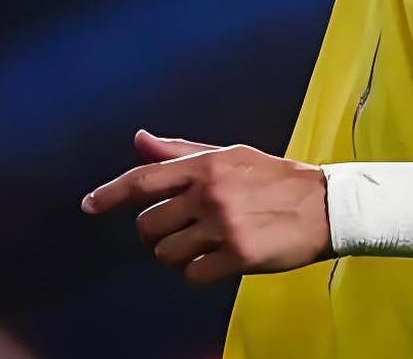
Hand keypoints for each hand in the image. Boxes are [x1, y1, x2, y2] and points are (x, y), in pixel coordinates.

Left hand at [81, 130, 329, 284]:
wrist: (324, 204)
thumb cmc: (272, 178)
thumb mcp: (229, 155)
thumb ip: (181, 152)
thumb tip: (139, 138)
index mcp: (207, 165)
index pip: (145, 179)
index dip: (110, 193)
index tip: (88, 205)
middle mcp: (211, 192)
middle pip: (148, 225)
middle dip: (156, 234)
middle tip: (180, 230)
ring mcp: (224, 225)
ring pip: (166, 253)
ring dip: (178, 254)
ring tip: (204, 243)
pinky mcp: (238, 255)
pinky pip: (192, 274)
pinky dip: (199, 271)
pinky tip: (220, 258)